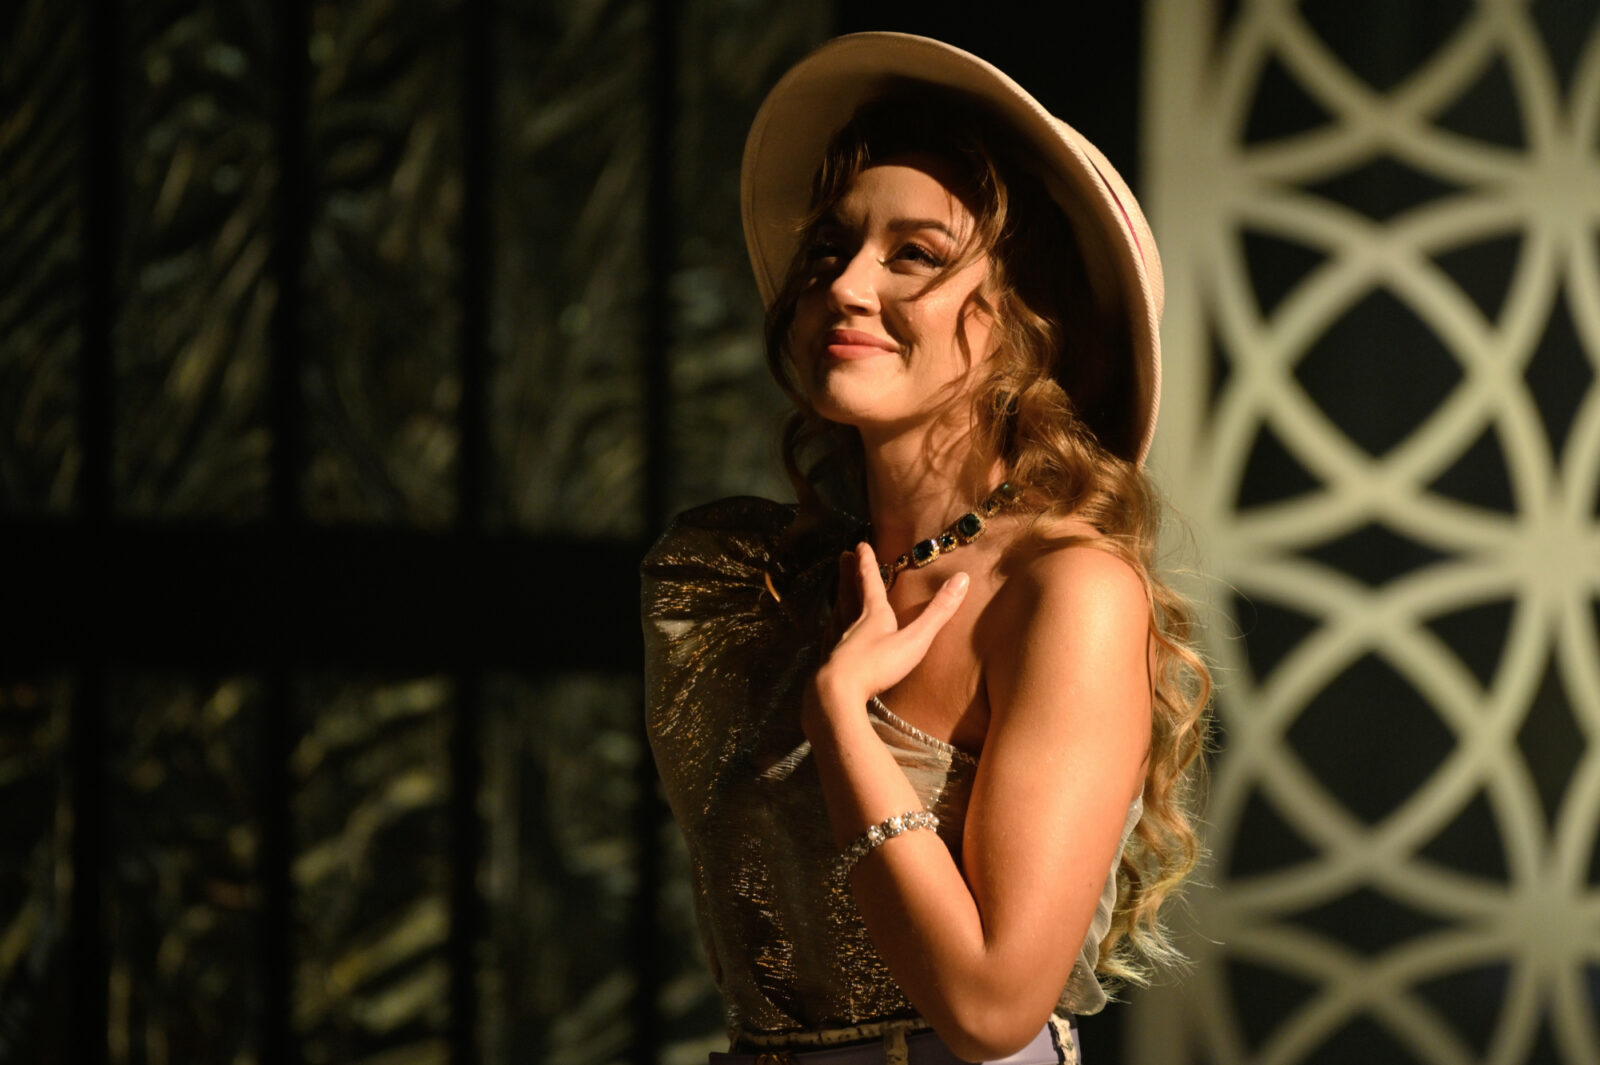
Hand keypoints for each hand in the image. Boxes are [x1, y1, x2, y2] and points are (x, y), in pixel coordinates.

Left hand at [807, 542, 969, 731]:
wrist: (837, 693)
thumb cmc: (878, 665)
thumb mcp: (915, 639)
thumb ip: (938, 612)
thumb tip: (962, 578)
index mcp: (873, 615)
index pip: (871, 582)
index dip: (867, 563)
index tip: (861, 545)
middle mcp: (851, 623)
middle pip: (849, 592)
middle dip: (849, 574)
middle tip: (843, 556)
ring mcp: (838, 643)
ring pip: (838, 614)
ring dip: (839, 598)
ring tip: (836, 590)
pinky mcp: (829, 662)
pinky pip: (831, 639)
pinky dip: (832, 630)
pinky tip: (831, 635)